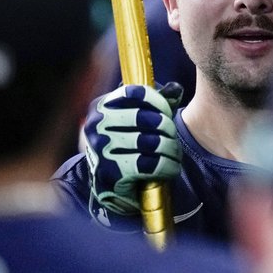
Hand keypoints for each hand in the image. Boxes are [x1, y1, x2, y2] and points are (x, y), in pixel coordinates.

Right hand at [83, 83, 183, 215]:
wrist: (106, 184)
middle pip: (144, 118)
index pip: (134, 93)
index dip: (158, 101)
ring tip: (175, 152)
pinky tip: (172, 166)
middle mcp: (96, 126)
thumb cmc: (124, 146)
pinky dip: (167, 166)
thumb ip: (154, 102)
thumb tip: (176, 88)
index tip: (168, 111)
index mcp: (100, 107)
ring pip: (150, 142)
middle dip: (166, 127)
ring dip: (170, 148)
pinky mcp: (112, 173)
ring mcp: (101, 150)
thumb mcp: (134, 120)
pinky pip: (150, 165)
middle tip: (172, 135)